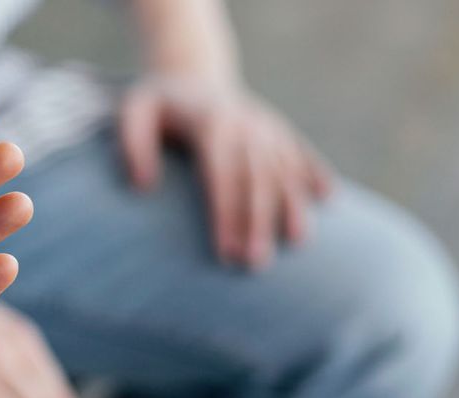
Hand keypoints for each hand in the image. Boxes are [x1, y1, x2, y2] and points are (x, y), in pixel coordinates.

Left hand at [120, 75, 333, 268]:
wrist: (189, 74)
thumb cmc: (155, 105)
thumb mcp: (132, 112)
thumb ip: (132, 146)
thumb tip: (143, 186)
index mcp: (211, 122)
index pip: (222, 175)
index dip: (226, 214)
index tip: (225, 251)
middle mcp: (245, 123)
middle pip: (256, 178)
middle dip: (258, 222)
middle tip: (255, 263)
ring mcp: (266, 126)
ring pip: (284, 168)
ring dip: (291, 206)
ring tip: (296, 242)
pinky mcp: (278, 129)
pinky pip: (301, 152)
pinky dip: (315, 172)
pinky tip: (326, 199)